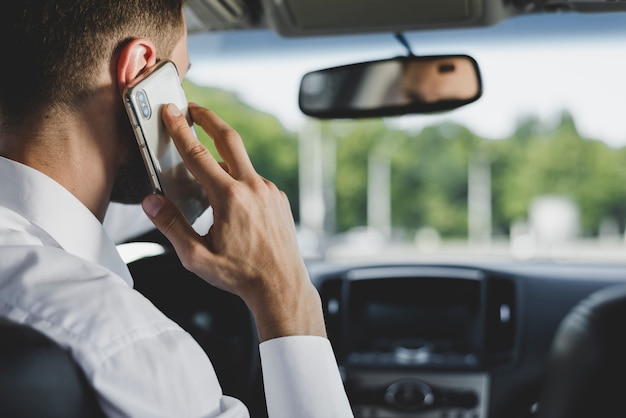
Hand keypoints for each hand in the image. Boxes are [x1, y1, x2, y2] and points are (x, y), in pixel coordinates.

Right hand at [141, 103, 325, 341]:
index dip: (180, 130)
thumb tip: (151, 202)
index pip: (198, 155)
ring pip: (241, 164)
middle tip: (193, 107)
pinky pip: (253, 181)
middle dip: (209, 118)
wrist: (281, 286)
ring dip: (223, 159)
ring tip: (205, 171)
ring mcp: (269, 191)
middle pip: (229, 140)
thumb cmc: (239, 275)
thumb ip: (172, 226)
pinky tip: (230, 202)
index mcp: (229, 198)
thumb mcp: (197, 257)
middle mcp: (252, 187)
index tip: (171, 111)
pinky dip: (238, 181)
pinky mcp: (278, 198)